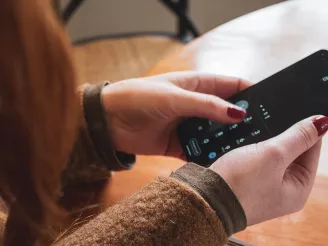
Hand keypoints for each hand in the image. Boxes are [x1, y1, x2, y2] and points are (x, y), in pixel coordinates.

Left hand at [101, 72, 250, 156]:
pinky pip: (200, 151)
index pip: (231, 86)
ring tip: (243, 153)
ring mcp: (189, 125)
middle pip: (227, 113)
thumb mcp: (174, 98)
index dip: (251, 93)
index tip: (269, 106)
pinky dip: (209, 157)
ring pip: (216, 134)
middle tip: (261, 135)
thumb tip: (238, 113)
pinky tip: (220, 164)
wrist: (108, 121)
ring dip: (227, 142)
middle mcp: (196, 105)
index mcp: (197, 85)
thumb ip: (206, 106)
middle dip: (243, 122)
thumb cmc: (138, 98)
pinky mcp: (179, 144)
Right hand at [210, 116, 327, 224]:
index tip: (305, 110)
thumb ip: (298, 137)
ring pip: (275, 155)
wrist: (206, 197)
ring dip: (271, 139)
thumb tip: (321, 122)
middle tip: (281, 114)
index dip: (309, 129)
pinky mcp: (248, 181)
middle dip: (288, 134)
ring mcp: (265, 185)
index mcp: (298, 189)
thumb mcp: (273, 155)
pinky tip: (252, 137)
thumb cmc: (239, 183)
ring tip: (265, 124)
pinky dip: (257, 147)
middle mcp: (284, 189)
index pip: (313, 152)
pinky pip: (259, 159)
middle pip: (294, 153)